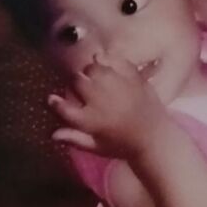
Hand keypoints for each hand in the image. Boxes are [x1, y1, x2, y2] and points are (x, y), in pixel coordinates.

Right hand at [48, 53, 165, 157]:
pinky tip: (108, 66)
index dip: (54, 102)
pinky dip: (109, 60)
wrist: (155, 138)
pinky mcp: (134, 79)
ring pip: (94, 67)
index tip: (53, 99)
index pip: (63, 107)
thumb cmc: (122, 145)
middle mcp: (102, 100)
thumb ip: (74, 138)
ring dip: (91, 71)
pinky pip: (116, 61)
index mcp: (90, 120)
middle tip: (81, 88)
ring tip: (95, 78)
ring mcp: (118, 87)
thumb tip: (52, 134)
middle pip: (77, 81)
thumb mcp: (96, 147)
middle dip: (75, 83)